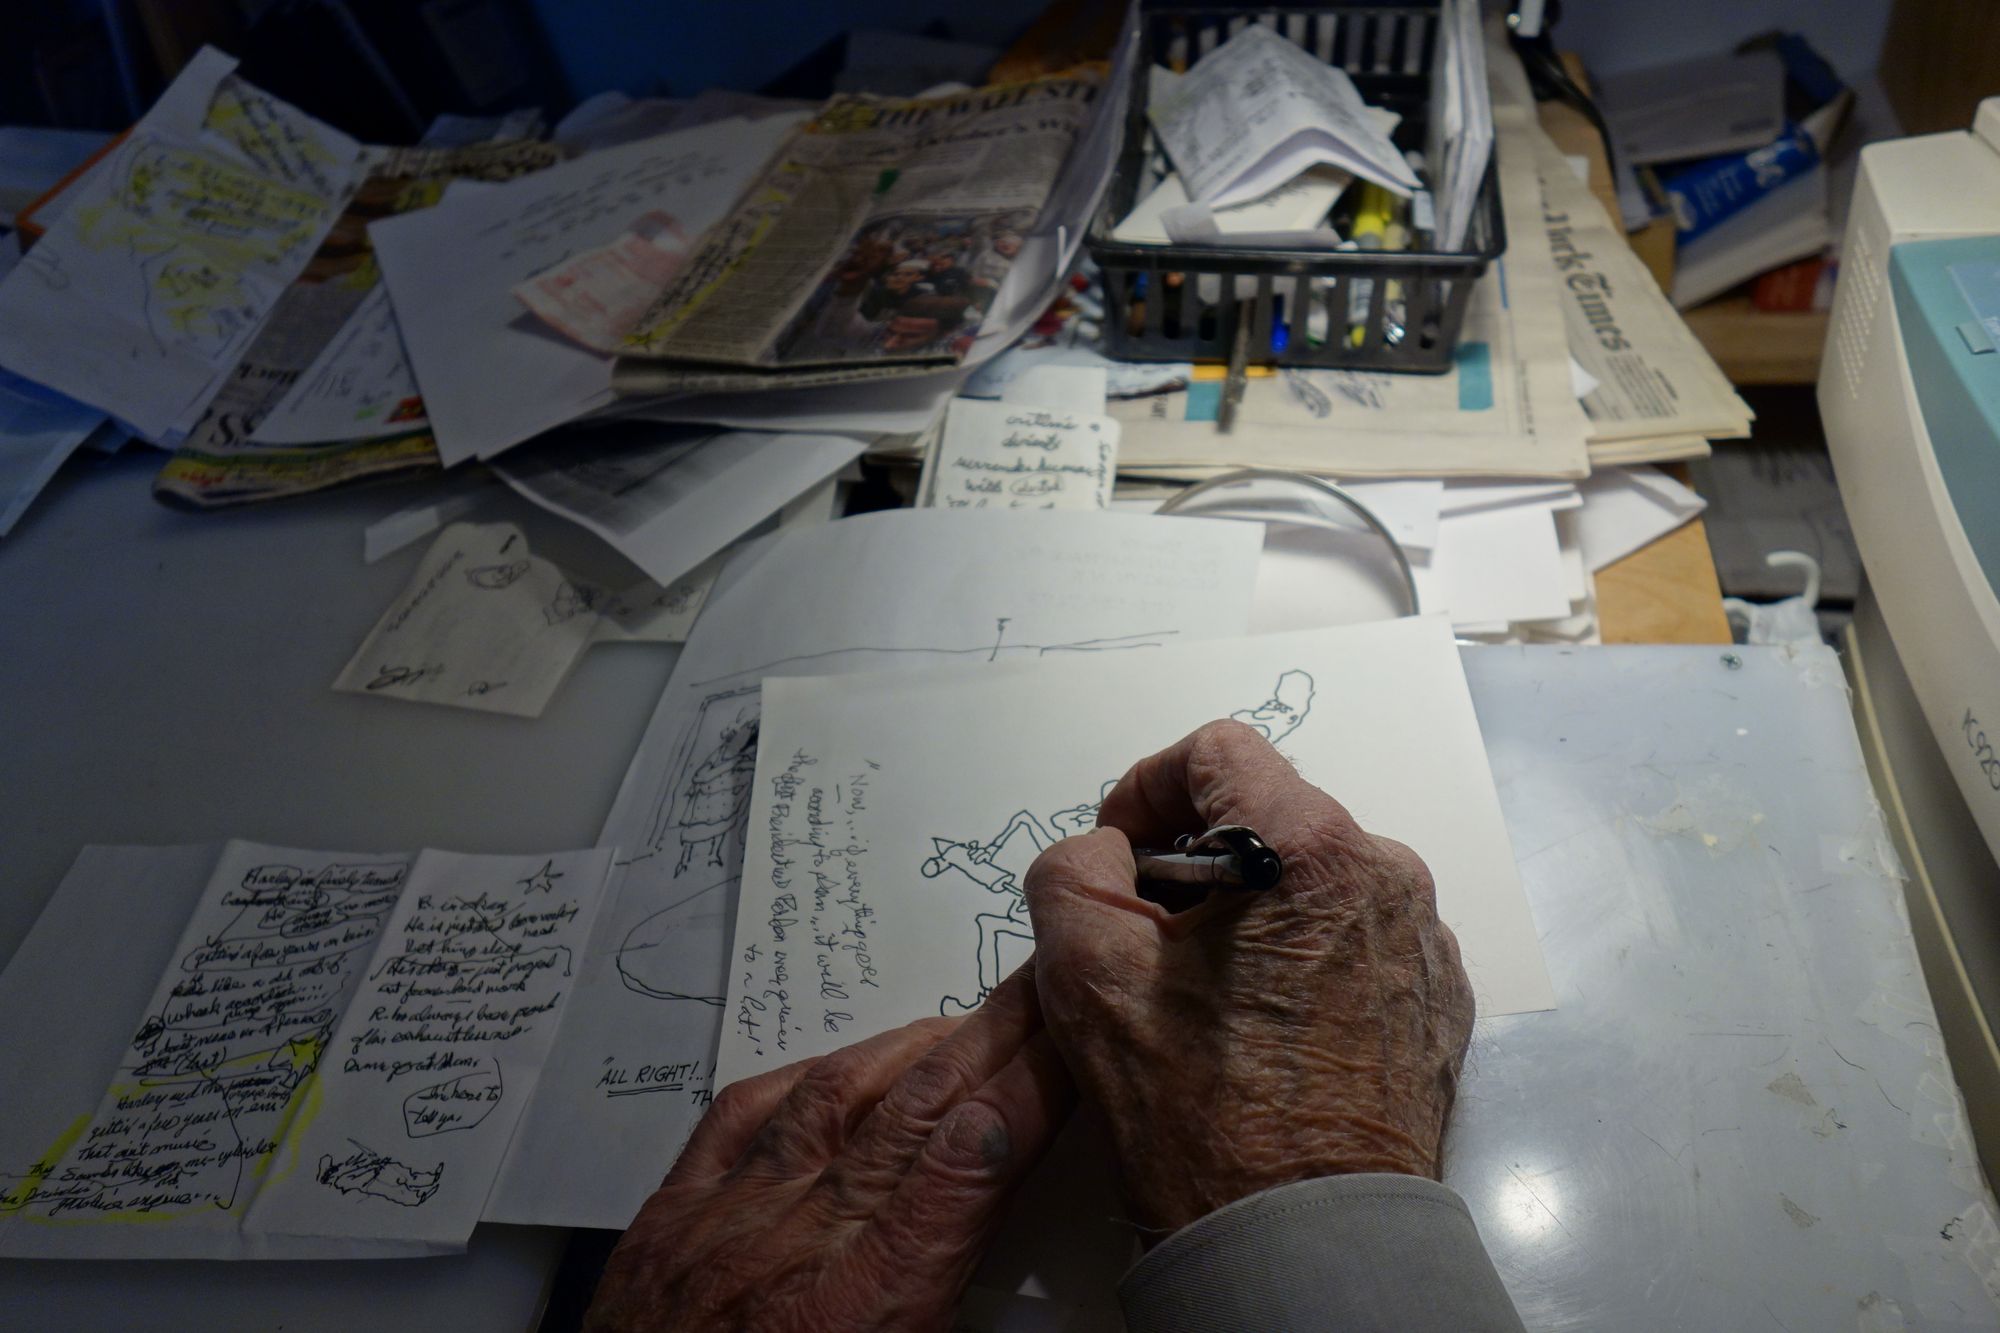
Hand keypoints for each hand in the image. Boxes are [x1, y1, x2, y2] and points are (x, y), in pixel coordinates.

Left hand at [583, 968, 1072, 1331]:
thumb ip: (956, 1315)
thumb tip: (1029, 1294)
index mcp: (866, 1303)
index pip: (970, 1158)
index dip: (1032, 1083)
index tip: (1077, 1034)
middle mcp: (799, 1243)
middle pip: (915, 1108)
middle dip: (992, 1034)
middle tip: (1044, 982)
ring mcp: (725, 1223)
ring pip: (834, 1097)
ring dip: (910, 1046)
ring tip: (965, 1017)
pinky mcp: (665, 1225)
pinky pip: (737, 1122)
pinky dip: (801, 1082)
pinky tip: (838, 1067)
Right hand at [1024, 720, 1473, 1238]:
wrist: (1306, 1242)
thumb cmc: (1203, 1114)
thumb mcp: (1089, 978)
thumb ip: (1073, 874)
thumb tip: (1104, 853)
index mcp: (1310, 850)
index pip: (1220, 752)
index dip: (1148, 788)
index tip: (1119, 855)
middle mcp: (1386, 875)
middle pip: (1271, 814)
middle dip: (1196, 858)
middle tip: (1146, 933)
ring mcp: (1422, 940)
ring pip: (1313, 879)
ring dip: (1249, 909)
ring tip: (1203, 990)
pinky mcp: (1437, 998)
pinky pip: (1356, 938)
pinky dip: (1301, 955)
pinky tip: (1262, 1024)